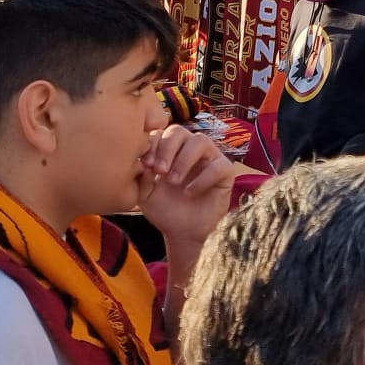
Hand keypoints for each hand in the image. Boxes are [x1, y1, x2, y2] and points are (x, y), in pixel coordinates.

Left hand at [138, 125, 234, 249]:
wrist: (183, 232)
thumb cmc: (165, 210)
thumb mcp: (145, 194)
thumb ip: (141, 175)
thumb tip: (140, 159)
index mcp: (170, 150)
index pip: (161, 132)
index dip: (153, 144)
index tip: (146, 165)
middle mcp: (189, 149)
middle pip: (179, 131)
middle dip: (167, 148)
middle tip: (160, 171)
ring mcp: (209, 157)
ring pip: (200, 140)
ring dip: (184, 159)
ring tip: (174, 181)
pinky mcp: (225, 171)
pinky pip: (218, 165)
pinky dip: (202, 178)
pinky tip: (190, 192)